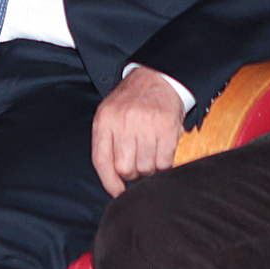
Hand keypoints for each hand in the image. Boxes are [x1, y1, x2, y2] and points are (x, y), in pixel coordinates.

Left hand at [93, 68, 186, 196]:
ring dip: (149, 168)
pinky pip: (164, 162)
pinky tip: (162, 151)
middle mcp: (124, 121)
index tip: (117, 192)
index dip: (109, 182)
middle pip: (124, 168)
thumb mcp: (109, 114)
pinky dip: (164, 164)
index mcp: (105, 120)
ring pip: (145, 168)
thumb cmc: (131, 101)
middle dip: (132, 172)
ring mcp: (147, 124)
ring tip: (149, 154)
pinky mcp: (168, 127)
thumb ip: (106, 142)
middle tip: (137, 162)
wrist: (157, 76)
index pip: (101, 161)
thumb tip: (113, 181)